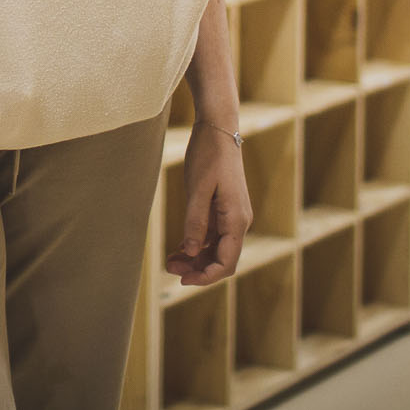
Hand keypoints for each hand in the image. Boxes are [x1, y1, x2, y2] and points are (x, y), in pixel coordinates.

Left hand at [164, 121, 251, 285]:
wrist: (218, 128)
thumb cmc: (208, 154)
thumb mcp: (197, 189)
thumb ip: (195, 222)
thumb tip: (192, 251)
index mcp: (237, 219)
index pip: (226, 262)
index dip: (206, 276)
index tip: (183, 280)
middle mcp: (239, 221)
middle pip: (223, 259)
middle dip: (198, 269)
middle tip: (170, 270)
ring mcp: (233, 215)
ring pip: (217, 249)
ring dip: (196, 258)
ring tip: (170, 261)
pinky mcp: (224, 209)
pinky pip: (214, 235)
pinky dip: (197, 244)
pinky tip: (179, 248)